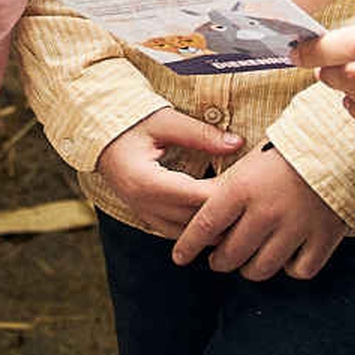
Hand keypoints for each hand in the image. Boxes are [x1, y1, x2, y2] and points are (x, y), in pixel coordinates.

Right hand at [91, 108, 242, 236]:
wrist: (99, 133)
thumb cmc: (131, 122)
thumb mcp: (166, 121)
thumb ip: (201, 134)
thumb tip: (237, 143)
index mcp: (146, 181)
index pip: (196, 197)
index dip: (225, 195)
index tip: (251, 185)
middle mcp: (143, 204)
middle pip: (193, 221)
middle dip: (225, 215)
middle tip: (256, 203)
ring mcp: (142, 213)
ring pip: (186, 234)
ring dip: (212, 228)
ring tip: (243, 218)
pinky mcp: (146, 216)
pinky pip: (176, 231)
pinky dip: (198, 229)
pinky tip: (219, 221)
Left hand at [173, 143, 351, 279]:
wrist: (338, 142)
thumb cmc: (289, 148)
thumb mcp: (249, 161)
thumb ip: (229, 190)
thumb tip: (205, 216)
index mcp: (242, 188)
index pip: (204, 227)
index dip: (188, 246)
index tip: (179, 257)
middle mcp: (265, 212)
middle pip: (230, 255)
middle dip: (218, 261)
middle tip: (218, 259)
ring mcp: (295, 227)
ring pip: (260, 269)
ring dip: (250, 268)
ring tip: (249, 260)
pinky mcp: (323, 237)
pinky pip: (298, 270)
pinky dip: (290, 267)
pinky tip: (286, 256)